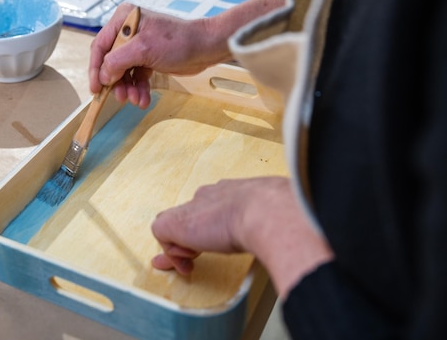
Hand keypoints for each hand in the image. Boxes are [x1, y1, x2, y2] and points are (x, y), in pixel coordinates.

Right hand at [88, 0, 288, 108]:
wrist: (205, 48)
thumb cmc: (177, 42)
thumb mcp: (143, 50)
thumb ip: (118, 61)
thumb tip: (103, 76)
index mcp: (123, 20)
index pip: (100, 46)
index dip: (96, 69)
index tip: (95, 89)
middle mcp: (128, 31)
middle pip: (111, 62)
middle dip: (116, 82)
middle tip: (121, 98)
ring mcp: (138, 45)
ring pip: (124, 72)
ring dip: (128, 88)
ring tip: (136, 100)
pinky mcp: (148, 58)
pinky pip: (137, 76)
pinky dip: (139, 88)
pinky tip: (143, 99)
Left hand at [150, 176, 334, 298]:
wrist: (268, 212)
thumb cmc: (281, 214)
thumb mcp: (279, 214)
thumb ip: (277, 220)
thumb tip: (294, 235)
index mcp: (235, 193)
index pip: (213, 209)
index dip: (208, 229)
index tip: (208, 243)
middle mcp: (212, 196)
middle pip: (190, 216)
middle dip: (185, 239)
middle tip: (187, 261)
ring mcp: (193, 207)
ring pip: (174, 225)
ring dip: (181, 248)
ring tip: (192, 263)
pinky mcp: (177, 222)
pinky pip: (162, 234)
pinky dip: (173, 251)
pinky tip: (190, 259)